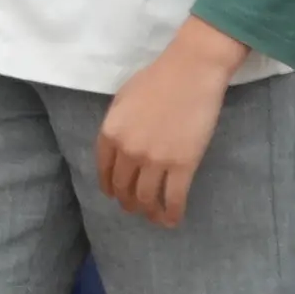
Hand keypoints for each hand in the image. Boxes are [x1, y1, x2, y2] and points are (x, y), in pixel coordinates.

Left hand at [95, 17, 248, 227]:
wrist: (190, 72)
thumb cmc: (157, 79)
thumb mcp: (123, 99)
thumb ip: (117, 125)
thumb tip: (118, 147)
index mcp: (111, 132)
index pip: (104, 169)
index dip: (109, 186)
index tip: (113, 194)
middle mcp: (128, 151)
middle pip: (123, 187)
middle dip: (127, 202)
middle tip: (133, 207)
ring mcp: (155, 160)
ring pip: (146, 198)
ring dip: (147, 211)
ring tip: (151, 215)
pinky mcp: (182, 166)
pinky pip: (173, 199)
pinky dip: (170, 214)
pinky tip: (171, 220)